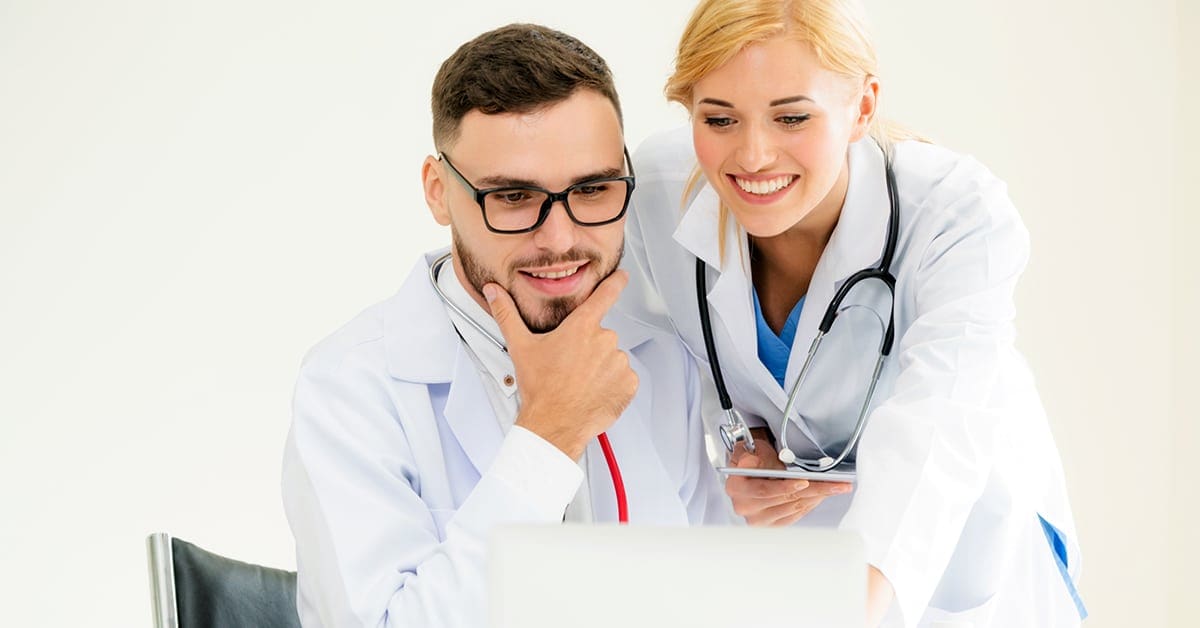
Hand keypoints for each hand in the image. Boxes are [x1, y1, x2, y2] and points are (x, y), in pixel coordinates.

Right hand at [485, 271, 636, 459]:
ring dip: (601, 366)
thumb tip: (494, 293)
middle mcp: (604, 341)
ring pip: (613, 357)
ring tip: (580, 381)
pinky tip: (594, 391)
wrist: (554, 425)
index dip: (615, 282)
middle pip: (601, 335)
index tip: (622, 276)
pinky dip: (613, 384)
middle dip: (589, 348)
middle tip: (570, 365)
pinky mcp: (628, 383)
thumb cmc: (540, 389)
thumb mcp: (520, 347)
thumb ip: (507, 314)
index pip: (605, 294)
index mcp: (581, 327)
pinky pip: (624, 378)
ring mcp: (618, 362)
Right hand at [725, 439, 852, 525]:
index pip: (764, 490)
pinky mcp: (771, 525)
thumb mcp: (748, 450)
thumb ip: (749, 457)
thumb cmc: (752, 459)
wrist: (750, 470)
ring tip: (834, 487)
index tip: (805, 481)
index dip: (785, 487)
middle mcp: (744, 507)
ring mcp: (758, 519)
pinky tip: (822, 495)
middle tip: (836, 484)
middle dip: (815, 489)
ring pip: (795, 507)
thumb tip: (750, 462)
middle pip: (786, 500)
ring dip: (817, 496)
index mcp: (735, 488)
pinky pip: (796, 515)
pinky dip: (811, 504)